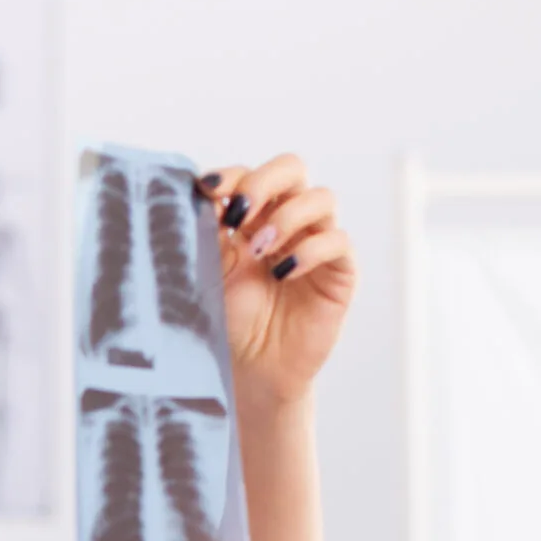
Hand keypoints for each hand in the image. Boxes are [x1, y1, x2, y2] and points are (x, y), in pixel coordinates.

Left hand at [203, 155, 355, 406]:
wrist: (253, 370)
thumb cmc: (231, 322)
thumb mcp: (212, 275)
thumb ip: (209, 236)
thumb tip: (200, 196)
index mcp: (254, 218)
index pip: (250, 176)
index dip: (231, 175)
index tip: (207, 189)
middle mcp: (288, 222)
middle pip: (292, 170)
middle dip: (264, 182)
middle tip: (240, 213)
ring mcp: (317, 243)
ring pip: (322, 198)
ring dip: (287, 217)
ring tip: (259, 251)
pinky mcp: (340, 272)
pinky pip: (337, 241)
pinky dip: (310, 250)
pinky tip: (283, 273)